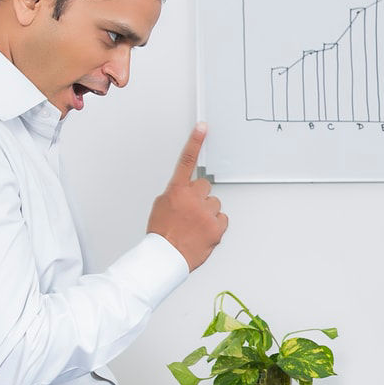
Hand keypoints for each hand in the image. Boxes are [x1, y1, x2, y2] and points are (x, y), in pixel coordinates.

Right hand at [147, 123, 227, 270]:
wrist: (165, 257)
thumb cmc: (162, 234)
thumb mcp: (161, 206)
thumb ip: (176, 194)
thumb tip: (186, 192)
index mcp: (176, 191)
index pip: (186, 161)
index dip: (195, 142)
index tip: (203, 128)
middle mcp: (193, 198)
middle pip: (205, 187)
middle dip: (200, 197)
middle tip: (190, 212)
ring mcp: (207, 212)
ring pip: (214, 204)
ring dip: (208, 213)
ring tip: (194, 226)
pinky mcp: (217, 226)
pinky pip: (222, 219)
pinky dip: (215, 225)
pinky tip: (203, 232)